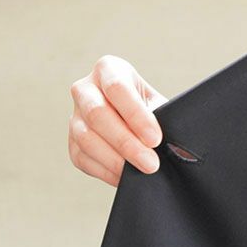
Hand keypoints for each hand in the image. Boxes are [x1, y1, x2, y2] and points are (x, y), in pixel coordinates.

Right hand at [69, 55, 168, 186]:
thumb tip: (174, 147)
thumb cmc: (152, 111)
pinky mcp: (73, 142)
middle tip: (151, 163)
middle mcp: (85, 89)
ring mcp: (75, 116)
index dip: (136, 115)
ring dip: (116, 160)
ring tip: (141, 171)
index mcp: (109, 69)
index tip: (155, 139)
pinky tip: (126, 177)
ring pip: (86, 138)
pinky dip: (106, 171)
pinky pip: (83, 158)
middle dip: (126, 142)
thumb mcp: (160, 106)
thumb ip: (164, 119)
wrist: (139, 125)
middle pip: (97, 113)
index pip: (117, 87)